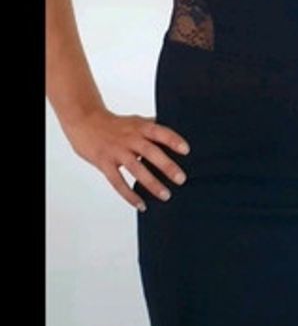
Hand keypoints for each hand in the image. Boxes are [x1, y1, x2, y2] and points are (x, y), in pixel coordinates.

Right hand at [66, 108, 190, 210]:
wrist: (84, 121)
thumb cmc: (114, 124)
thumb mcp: (134, 121)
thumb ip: (152, 128)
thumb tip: (176, 134)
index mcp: (139, 126)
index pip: (159, 131)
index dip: (172, 140)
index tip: (186, 150)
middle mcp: (129, 138)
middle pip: (149, 151)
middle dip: (166, 165)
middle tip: (181, 179)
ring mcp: (116, 151)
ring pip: (135, 168)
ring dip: (151, 183)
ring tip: (165, 195)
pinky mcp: (104, 163)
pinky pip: (117, 181)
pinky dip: (129, 195)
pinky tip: (141, 204)